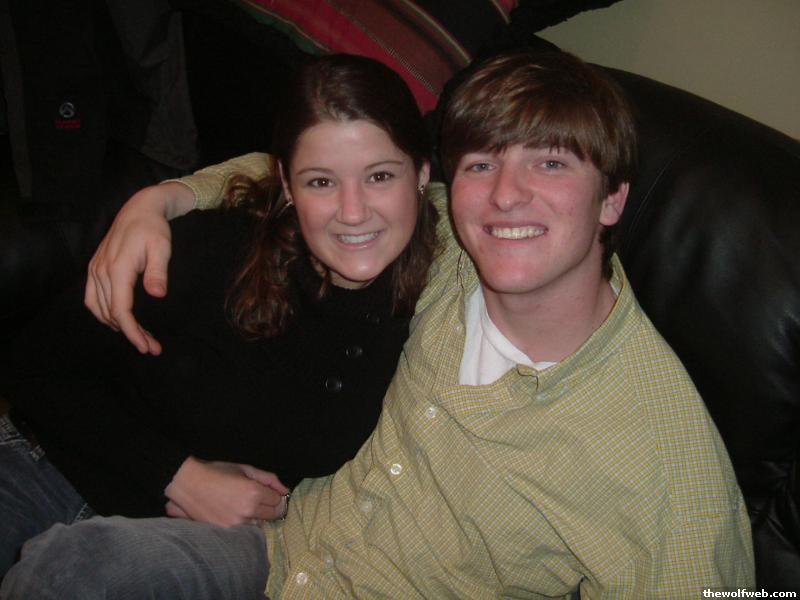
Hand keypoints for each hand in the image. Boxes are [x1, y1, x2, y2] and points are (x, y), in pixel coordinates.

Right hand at [84, 182, 193, 354]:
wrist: (139, 209)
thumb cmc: (154, 228)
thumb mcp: (162, 247)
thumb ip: (158, 271)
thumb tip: (157, 294)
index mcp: (117, 269)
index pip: (121, 310)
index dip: (132, 331)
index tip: (146, 346)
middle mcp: (101, 272)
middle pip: (111, 314)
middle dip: (131, 334)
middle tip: (152, 347)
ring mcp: (95, 270)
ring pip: (100, 309)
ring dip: (117, 326)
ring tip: (140, 337)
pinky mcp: (94, 268)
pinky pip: (93, 298)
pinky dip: (104, 313)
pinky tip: (119, 321)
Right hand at [164, 457, 290, 526]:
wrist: (188, 484)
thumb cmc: (217, 472)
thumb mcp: (245, 469)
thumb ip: (269, 480)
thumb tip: (286, 491)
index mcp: (254, 492)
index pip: (279, 500)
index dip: (275, 494)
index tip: (267, 491)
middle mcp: (248, 511)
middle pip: (273, 514)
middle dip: (269, 506)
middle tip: (256, 497)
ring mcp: (237, 524)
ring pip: (260, 523)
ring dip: (257, 515)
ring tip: (241, 504)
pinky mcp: (226, 531)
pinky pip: (245, 530)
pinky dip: (244, 522)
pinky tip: (234, 512)